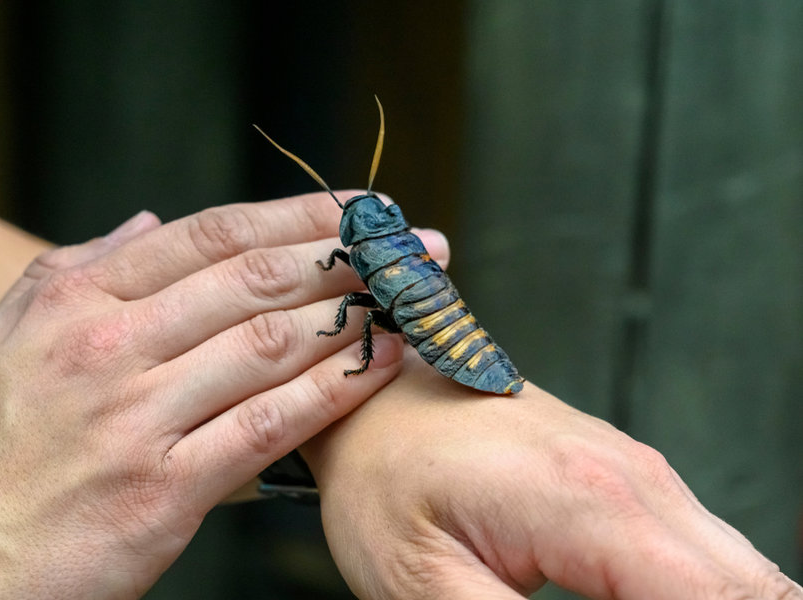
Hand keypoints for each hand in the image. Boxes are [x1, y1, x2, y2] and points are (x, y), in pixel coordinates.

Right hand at [0, 191, 447, 598]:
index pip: (208, 237)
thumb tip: (144, 225)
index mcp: (74, 304)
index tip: (355, 206)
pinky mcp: (161, 492)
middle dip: (345, 254)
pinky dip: (332, 392)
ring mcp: (137, 418)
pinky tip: (379, 367)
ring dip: (352, 314)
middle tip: (414, 243)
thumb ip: (69, 271)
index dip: (294, 215)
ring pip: (269, 345)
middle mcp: (110, 348)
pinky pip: (266, 428)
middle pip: (252, 280)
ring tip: (410, 297)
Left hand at [305, 353, 802, 598]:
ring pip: (738, 571)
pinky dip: (693, 593)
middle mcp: (636, 479)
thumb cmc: (381, 479)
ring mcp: (638, 471)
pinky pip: (700, 552)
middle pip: (753, 588)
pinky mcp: (627, 477)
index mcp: (592, 504)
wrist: (372, 395)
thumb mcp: (424, 585)